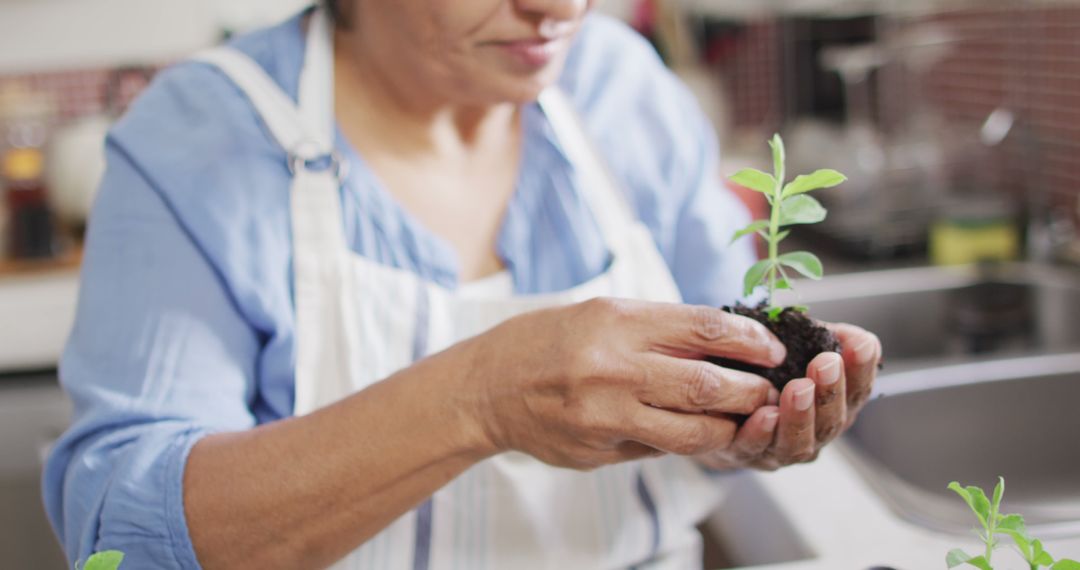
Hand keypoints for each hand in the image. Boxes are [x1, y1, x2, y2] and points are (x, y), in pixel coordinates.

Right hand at [457, 298, 786, 469]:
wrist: (487, 386)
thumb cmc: (547, 340)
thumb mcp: (600, 313)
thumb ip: (658, 330)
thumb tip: (724, 343)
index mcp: (616, 320)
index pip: (703, 327)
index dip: (749, 339)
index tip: (774, 347)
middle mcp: (613, 366)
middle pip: (707, 383)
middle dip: (751, 389)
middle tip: (771, 389)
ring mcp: (605, 413)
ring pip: (692, 429)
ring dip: (730, 426)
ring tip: (746, 418)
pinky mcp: (599, 449)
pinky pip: (659, 448)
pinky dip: (687, 441)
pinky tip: (700, 432)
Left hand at [694, 322, 880, 471]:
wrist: (718, 408)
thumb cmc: (765, 374)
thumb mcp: (795, 350)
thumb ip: (820, 340)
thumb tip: (849, 334)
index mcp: (832, 407)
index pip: (856, 392)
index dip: (862, 369)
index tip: (861, 345)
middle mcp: (813, 435)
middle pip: (831, 421)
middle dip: (831, 391)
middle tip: (826, 364)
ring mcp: (780, 450)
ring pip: (798, 442)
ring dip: (801, 415)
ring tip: (799, 388)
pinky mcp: (744, 454)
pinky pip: (754, 447)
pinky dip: (762, 432)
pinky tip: (765, 415)